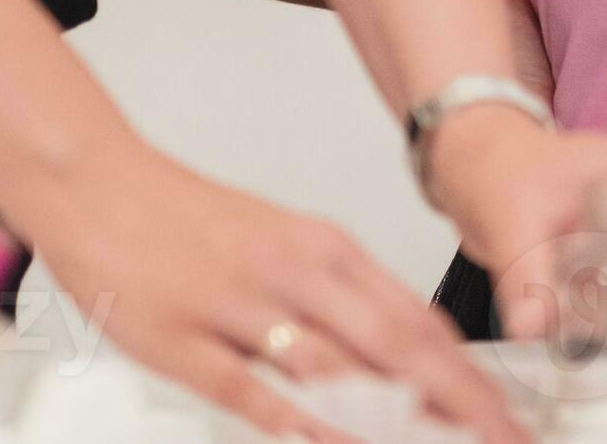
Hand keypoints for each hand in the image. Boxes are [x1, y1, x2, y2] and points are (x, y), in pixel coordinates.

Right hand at [19, 142, 524, 443]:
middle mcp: (296, 273)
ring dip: (391, 413)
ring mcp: (240, 307)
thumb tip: (408, 352)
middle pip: (394, 344)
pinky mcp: (183, 340)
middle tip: (500, 433)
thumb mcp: (289, 246)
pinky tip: (335, 443)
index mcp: (328, 249)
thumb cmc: (196, 223)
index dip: (467, 370)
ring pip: (332, 366)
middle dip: (456, 397)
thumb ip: (346, 299)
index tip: (504, 408)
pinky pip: (250, 390)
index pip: (418, 318)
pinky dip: (298, 421)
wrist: (102, 187)